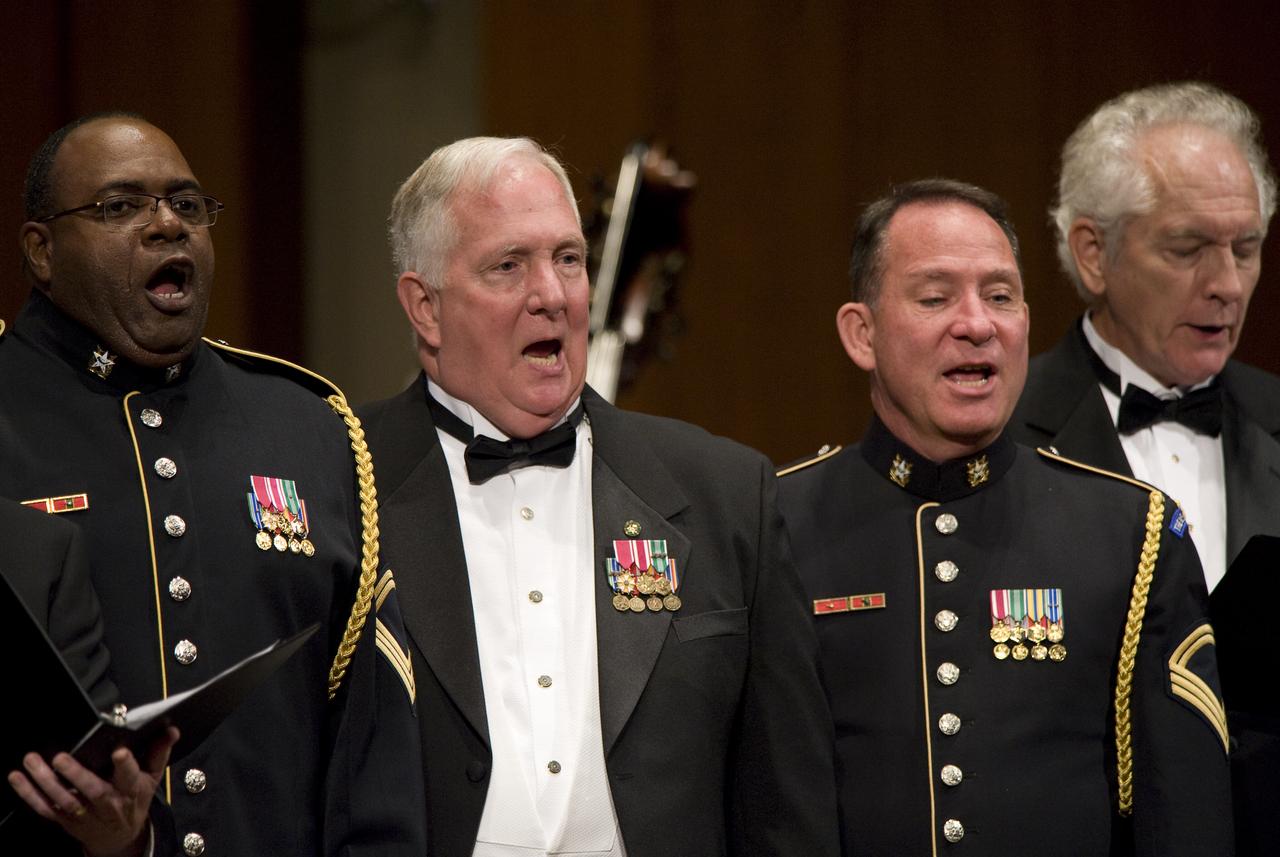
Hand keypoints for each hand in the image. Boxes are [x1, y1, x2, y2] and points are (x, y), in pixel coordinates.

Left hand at [7, 726, 178, 856]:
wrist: (119, 838)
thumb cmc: (134, 802)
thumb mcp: (152, 779)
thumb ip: (159, 753)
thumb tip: (170, 729)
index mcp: (130, 791)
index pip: (130, 776)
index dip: (125, 765)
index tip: (119, 751)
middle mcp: (106, 804)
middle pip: (90, 790)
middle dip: (75, 775)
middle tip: (60, 758)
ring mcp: (82, 814)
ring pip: (62, 800)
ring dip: (44, 782)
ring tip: (31, 761)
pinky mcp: (64, 820)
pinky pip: (44, 808)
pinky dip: (28, 794)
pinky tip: (16, 778)